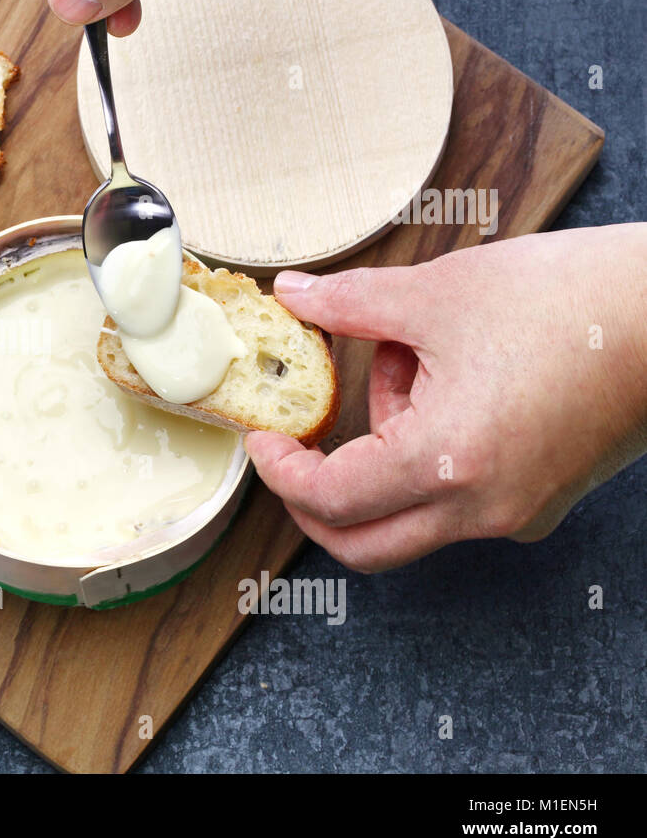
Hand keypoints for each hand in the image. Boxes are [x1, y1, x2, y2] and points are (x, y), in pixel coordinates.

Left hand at [244, 224, 646, 571]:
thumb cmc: (574, 299)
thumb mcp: (437, 293)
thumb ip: (348, 304)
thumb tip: (291, 295)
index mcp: (447, 463)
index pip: (331, 500)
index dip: (280, 472)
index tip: (265, 440)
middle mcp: (483, 509)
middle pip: (363, 544)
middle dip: (314, 501)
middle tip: (294, 450)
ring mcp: (518, 513)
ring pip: (411, 516)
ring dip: (380, 456)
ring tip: (406, 362)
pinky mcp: (541, 501)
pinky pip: (458, 501)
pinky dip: (427, 457)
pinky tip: (445, 382)